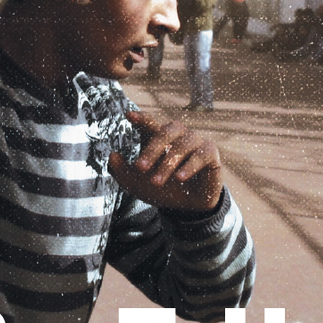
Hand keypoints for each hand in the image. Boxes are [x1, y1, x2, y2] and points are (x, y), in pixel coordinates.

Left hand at [109, 108, 223, 213]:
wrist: (186, 207)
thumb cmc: (162, 189)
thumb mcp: (137, 185)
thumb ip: (122, 171)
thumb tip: (112, 155)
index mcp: (158, 137)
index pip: (150, 123)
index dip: (141, 118)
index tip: (129, 115)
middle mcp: (178, 135)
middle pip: (165, 132)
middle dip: (151, 149)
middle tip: (139, 167)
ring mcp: (195, 142)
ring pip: (182, 145)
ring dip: (167, 163)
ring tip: (156, 181)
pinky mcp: (211, 153)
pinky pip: (201, 155)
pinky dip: (189, 166)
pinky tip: (179, 178)